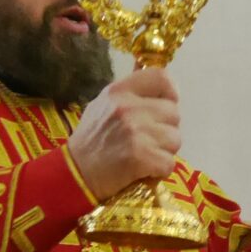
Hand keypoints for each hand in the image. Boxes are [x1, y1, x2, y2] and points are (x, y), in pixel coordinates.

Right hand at [66, 68, 180, 200]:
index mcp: (119, 91)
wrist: (75, 174)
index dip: (170, 92)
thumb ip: (131, 94)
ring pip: (175, 139)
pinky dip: (160, 171)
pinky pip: (169, 162)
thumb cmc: (91, 140)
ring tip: (144, 155)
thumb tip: (161, 84)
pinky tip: (144, 170)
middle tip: (148, 140)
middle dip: (166, 129)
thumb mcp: (103, 105)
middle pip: (174, 113)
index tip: (165, 106)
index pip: (161, 77)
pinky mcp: (141, 156)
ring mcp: (135, 132)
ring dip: (164, 151)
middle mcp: (128, 107)